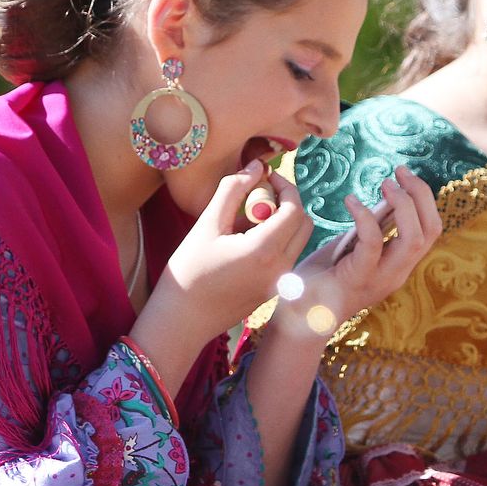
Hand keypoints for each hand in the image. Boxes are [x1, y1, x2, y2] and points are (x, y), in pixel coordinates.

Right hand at [148, 160, 314, 341]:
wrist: (182, 319)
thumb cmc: (189, 270)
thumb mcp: (207, 223)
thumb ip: (233, 189)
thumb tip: (255, 166)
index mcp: (265, 250)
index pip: (294, 208)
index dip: (284, 186)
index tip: (265, 177)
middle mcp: (280, 268)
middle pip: (304, 224)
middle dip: (286, 203)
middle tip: (258, 196)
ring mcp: (279, 283)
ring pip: (297, 241)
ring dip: (282, 222)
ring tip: (247, 221)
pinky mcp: (273, 291)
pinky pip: (287, 257)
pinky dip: (276, 241)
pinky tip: (245, 242)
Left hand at [274, 165, 440, 342]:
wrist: (298, 317)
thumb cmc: (324, 278)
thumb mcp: (353, 246)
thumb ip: (373, 226)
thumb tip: (388, 196)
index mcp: (399, 264)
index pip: (431, 230)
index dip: (425, 198)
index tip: (404, 175)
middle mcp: (397, 273)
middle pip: (430, 232)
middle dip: (420, 195)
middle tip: (399, 172)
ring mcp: (379, 279)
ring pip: (413, 239)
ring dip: (403, 205)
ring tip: (386, 184)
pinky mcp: (356, 279)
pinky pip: (372, 244)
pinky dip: (365, 217)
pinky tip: (350, 200)